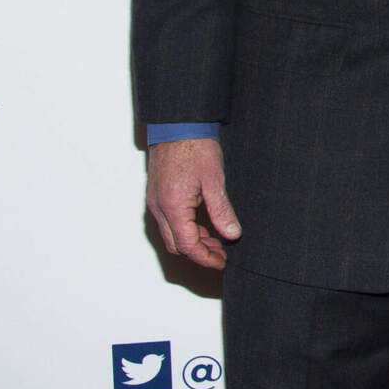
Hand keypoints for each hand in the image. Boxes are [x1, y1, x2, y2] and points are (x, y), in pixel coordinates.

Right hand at [146, 137, 239, 269]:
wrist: (177, 125)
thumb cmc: (195, 148)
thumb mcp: (214, 180)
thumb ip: (222, 211)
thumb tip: (232, 235)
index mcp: (173, 207)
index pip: (188, 246)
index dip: (206, 258)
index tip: (223, 262)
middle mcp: (159, 208)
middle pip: (177, 245)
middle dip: (200, 253)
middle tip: (223, 254)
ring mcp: (156, 202)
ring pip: (171, 235)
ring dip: (193, 242)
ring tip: (217, 241)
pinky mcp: (158, 195)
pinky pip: (169, 222)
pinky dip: (186, 229)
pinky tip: (204, 225)